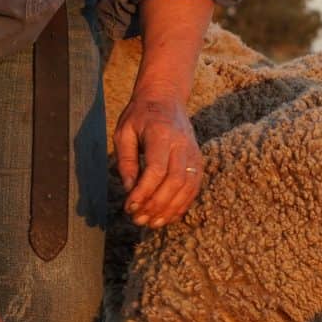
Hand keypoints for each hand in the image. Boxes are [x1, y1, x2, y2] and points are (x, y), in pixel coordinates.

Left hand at [114, 95, 203, 227]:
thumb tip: (130, 189)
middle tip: (138, 219)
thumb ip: (126, 161)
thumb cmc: (140, 116)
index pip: (156, 169)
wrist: (166, 99)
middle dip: (156, 205)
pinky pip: (194, 188)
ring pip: (187, 188)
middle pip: (174, 181)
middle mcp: (182, 144)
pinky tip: (167, 216)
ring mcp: (193, 153)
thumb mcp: (124, 133)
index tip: (129, 206)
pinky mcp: (198, 161)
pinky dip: (182, 205)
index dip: (144, 192)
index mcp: (161, 134)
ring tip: (151, 223)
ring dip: (170, 209)